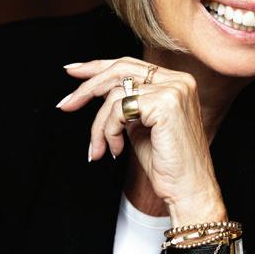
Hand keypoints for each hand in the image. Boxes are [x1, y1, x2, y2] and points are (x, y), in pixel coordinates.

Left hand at [56, 57, 225, 217]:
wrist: (188, 189)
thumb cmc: (167, 163)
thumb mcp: (141, 124)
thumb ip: (126, 102)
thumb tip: (94, 87)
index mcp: (176, 80)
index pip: (130, 64)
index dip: (98, 66)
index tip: (73, 71)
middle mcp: (178, 80)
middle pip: (119, 70)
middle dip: (87, 88)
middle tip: (65, 105)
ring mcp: (173, 90)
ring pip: (115, 94)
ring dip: (99, 125)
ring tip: (101, 147)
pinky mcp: (164, 104)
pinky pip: (118, 109)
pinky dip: (108, 130)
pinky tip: (115, 149)